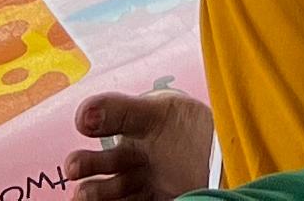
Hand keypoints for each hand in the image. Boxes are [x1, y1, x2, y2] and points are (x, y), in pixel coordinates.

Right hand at [65, 90, 216, 200]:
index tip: (85, 122)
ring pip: (110, 192)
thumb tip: (82, 115)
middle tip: (75, 167)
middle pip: (103, 165)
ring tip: (81, 195)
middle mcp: (138, 159)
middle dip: (84, 164)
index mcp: (140, 129)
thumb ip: (121, 110)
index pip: (108, 123)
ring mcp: (146, 184)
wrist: (227, 162)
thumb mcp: (160, 113)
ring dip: (91, 193)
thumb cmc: (196, 129)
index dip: (94, 121)